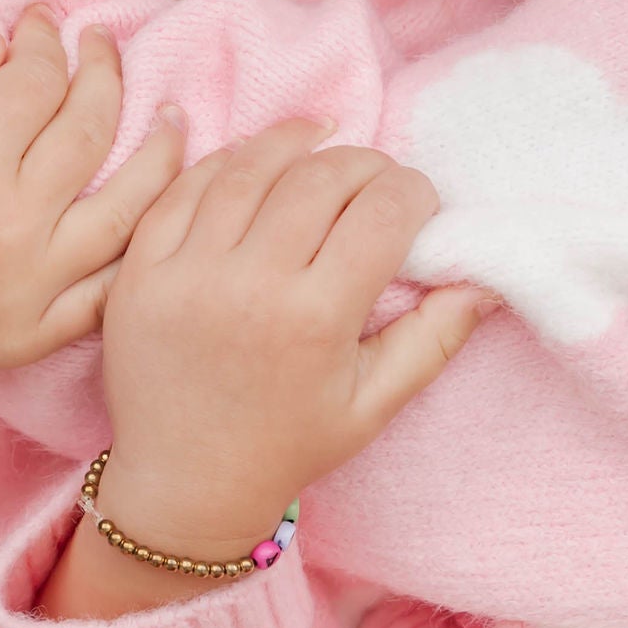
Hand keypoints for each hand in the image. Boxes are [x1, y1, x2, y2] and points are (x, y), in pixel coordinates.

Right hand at [0, 9, 185, 407]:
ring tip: (174, 114)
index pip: (38, 81)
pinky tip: (163, 201)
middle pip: (91, 131)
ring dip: (162, 153)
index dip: (46, 40)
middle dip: (106, 72)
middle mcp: (9, 228)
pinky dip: (146, 241)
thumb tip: (4, 44)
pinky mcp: (39, 333)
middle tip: (102, 45)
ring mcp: (31, 289)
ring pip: (129, 209)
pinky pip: (115, 285)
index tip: (44, 23)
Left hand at [45, 122, 485, 615]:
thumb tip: (487, 277)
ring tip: (323, 143)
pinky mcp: (140, 270)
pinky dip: (225, 162)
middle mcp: (249, 287)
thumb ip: (433, 338)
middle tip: (376, 177)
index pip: (382, 213)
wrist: (183, 484)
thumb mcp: (373, 405)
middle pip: (321, 177)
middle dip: (363, 163)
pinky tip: (256, 161)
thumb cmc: (287, 446)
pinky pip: (184, 188)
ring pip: (250, 167)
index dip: (413, 192)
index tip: (419, 202)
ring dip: (295, 143)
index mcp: (314, 322)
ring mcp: (185, 273)